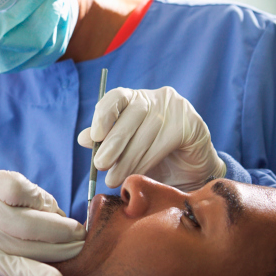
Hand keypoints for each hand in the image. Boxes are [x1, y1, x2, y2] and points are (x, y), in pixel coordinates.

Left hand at [78, 86, 225, 190]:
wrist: (191, 174)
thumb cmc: (154, 159)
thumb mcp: (125, 150)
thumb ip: (105, 141)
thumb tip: (82, 138)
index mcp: (136, 99)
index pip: (117, 96)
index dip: (104, 114)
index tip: (95, 136)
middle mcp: (157, 98)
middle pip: (133, 114)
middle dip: (114, 142)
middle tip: (100, 165)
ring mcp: (177, 109)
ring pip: (148, 131)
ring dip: (128, 158)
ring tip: (114, 178)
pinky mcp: (192, 124)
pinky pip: (165, 141)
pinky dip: (147, 161)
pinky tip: (137, 175)